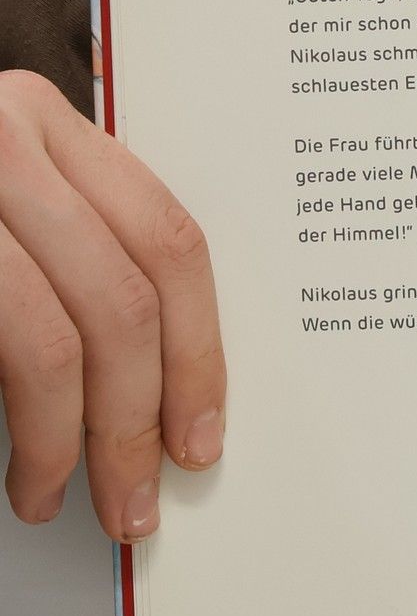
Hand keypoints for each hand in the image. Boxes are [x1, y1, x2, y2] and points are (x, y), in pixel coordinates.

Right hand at [0, 71, 223, 538]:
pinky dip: (15, 424)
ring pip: (49, 340)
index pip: (168, 245)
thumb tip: (160, 389)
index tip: (198, 432)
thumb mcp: (6, 196)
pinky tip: (14, 467)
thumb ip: (74, 255)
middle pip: (122, 302)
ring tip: (54, 492)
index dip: (197, 354)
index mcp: (42, 121)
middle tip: (134, 494)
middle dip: (136, 421)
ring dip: (64, 440)